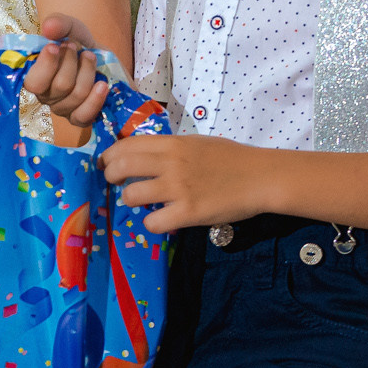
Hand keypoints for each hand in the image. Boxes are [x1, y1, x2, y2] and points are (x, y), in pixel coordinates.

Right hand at [24, 13, 111, 128]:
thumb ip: (59, 24)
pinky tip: (102, 84)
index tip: (56, 46)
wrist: (105, 63)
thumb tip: (48, 28)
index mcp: (37, 76)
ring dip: (87, 72)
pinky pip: (84, 115)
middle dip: (72, 62)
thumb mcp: (71, 29)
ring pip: (76, 96)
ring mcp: (63, 109)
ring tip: (91, 57)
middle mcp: (46, 96)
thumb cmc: (81, 47)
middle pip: (60, 86)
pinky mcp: (80, 118)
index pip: (33, 82)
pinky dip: (95, 98)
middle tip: (77, 48)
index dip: (45, 66)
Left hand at [99, 134, 277, 233]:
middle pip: (121, 167)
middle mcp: (171, 163)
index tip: (106, 164)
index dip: (110, 156)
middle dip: (111, 176)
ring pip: (131, 195)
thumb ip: (170, 149)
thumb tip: (143, 155)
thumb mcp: (196, 143)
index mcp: (173, 143)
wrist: (260, 177)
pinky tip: (162, 219)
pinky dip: (152, 223)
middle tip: (117, 183)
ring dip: (130, 200)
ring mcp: (179, 189)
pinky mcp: (188, 213)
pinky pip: (153, 222)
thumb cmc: (231, 158)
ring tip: (141, 202)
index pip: (126, 145)